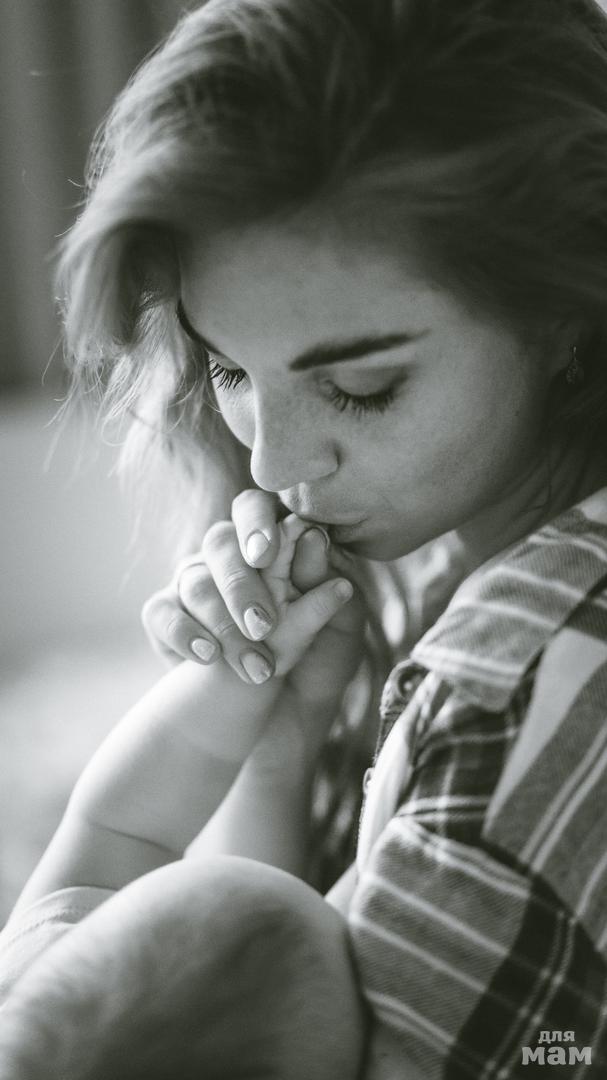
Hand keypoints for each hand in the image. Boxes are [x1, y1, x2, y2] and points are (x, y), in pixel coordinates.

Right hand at [141, 489, 360, 685]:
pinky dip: (184, 634)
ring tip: (251, 662)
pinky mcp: (165, 614)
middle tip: (263, 625)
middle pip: (220, 543)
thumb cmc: (319, 659)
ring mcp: (193, 581)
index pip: (255, 509)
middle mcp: (227, 554)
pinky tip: (208, 657)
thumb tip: (312, 537)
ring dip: (223, 623)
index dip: (258, 525)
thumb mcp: (337, 625)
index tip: (266, 553)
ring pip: (195, 581)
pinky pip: (160, 612)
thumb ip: (321, 582)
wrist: (287, 712)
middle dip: (241, 585)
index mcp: (270, 541)